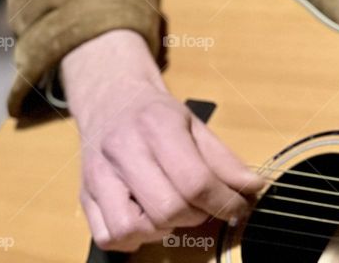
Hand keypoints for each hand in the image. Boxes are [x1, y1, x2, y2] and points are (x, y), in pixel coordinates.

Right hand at [60, 30, 265, 251]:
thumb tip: (253, 188)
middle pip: (166, 209)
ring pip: (132, 229)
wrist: (111, 99)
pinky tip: (147, 219)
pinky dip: (133, 238)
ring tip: (173, 211)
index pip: (194, 180)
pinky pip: (109, 237)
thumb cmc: (157, 114)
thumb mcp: (195, 125)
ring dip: (162, 230)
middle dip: (195, 216)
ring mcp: (99, 176)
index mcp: (157, 127)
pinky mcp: (84, 196)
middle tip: (202, 206)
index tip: (238, 206)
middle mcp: (123, 151)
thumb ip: (224, 159)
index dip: (223, 202)